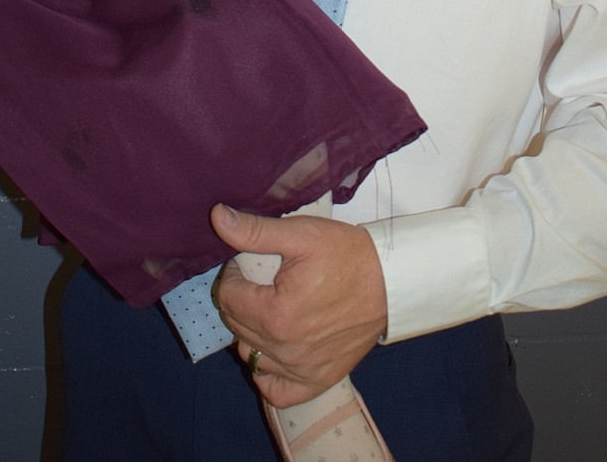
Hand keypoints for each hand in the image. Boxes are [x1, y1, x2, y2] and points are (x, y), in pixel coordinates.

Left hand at [210, 203, 387, 407]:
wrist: (389, 281)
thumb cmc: (345, 254)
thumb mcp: (300, 235)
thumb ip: (255, 231)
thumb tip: (216, 217)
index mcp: (276, 315)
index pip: (228, 298)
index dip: (233, 275)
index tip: (247, 263)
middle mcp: (285, 350)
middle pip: (236, 326)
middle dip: (240, 299)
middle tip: (259, 281)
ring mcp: (301, 370)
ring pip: (251, 355)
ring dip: (250, 331)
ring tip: (268, 307)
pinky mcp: (317, 380)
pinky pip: (276, 390)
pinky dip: (267, 373)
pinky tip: (273, 350)